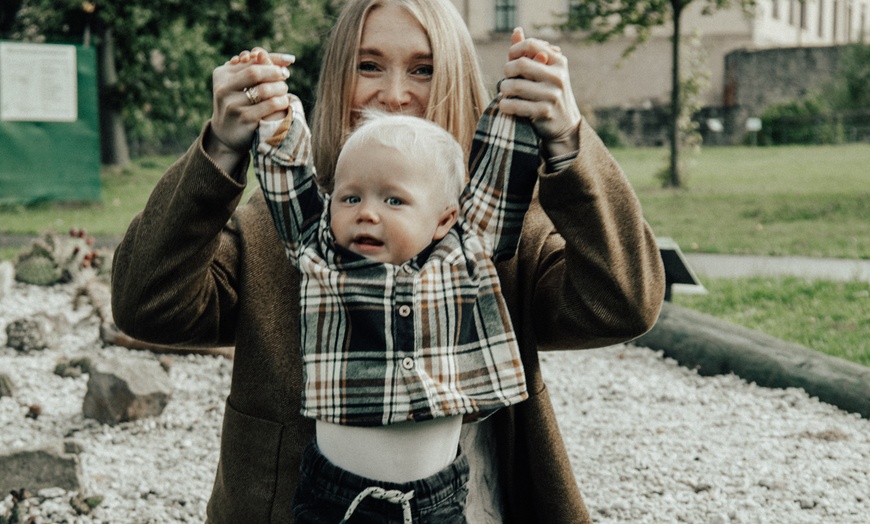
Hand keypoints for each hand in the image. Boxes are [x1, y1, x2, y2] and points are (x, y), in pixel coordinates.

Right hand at [206, 48, 294, 168]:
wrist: (227, 134)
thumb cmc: (239, 102)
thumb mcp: (241, 83)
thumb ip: (259, 67)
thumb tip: (287, 59)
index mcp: (222, 74)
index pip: (251, 60)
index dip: (273, 58)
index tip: (288, 61)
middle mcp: (224, 89)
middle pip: (255, 73)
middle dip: (275, 72)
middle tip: (286, 75)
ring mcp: (233, 105)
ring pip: (264, 89)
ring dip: (280, 87)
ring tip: (284, 90)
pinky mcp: (245, 119)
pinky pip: (270, 105)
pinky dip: (281, 101)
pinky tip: (283, 102)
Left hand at [499, 28, 581, 157]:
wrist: (565, 126)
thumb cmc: (549, 93)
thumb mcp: (544, 71)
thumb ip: (529, 52)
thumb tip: (516, 31)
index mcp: (559, 61)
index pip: (531, 45)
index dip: (514, 50)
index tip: (510, 59)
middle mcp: (558, 77)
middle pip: (520, 64)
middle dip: (507, 70)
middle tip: (506, 78)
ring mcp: (552, 95)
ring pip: (515, 86)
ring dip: (503, 89)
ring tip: (505, 92)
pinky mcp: (544, 112)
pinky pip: (515, 105)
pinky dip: (505, 105)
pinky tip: (505, 105)